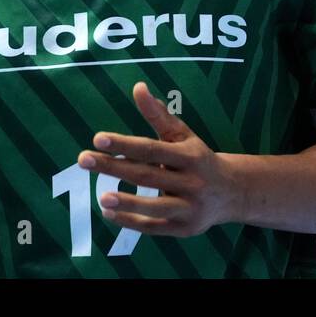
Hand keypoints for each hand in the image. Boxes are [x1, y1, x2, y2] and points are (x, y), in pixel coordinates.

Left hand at [77, 81, 241, 236]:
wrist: (232, 192)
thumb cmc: (198, 158)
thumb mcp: (183, 135)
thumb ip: (158, 114)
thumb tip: (137, 87)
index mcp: (190, 156)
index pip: (152, 149)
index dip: (124, 144)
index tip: (97, 139)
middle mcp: (192, 182)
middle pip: (148, 175)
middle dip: (114, 167)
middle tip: (83, 159)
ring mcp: (189, 208)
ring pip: (155, 206)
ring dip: (127, 202)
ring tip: (101, 197)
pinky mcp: (184, 229)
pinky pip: (154, 226)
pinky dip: (131, 221)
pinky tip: (108, 213)